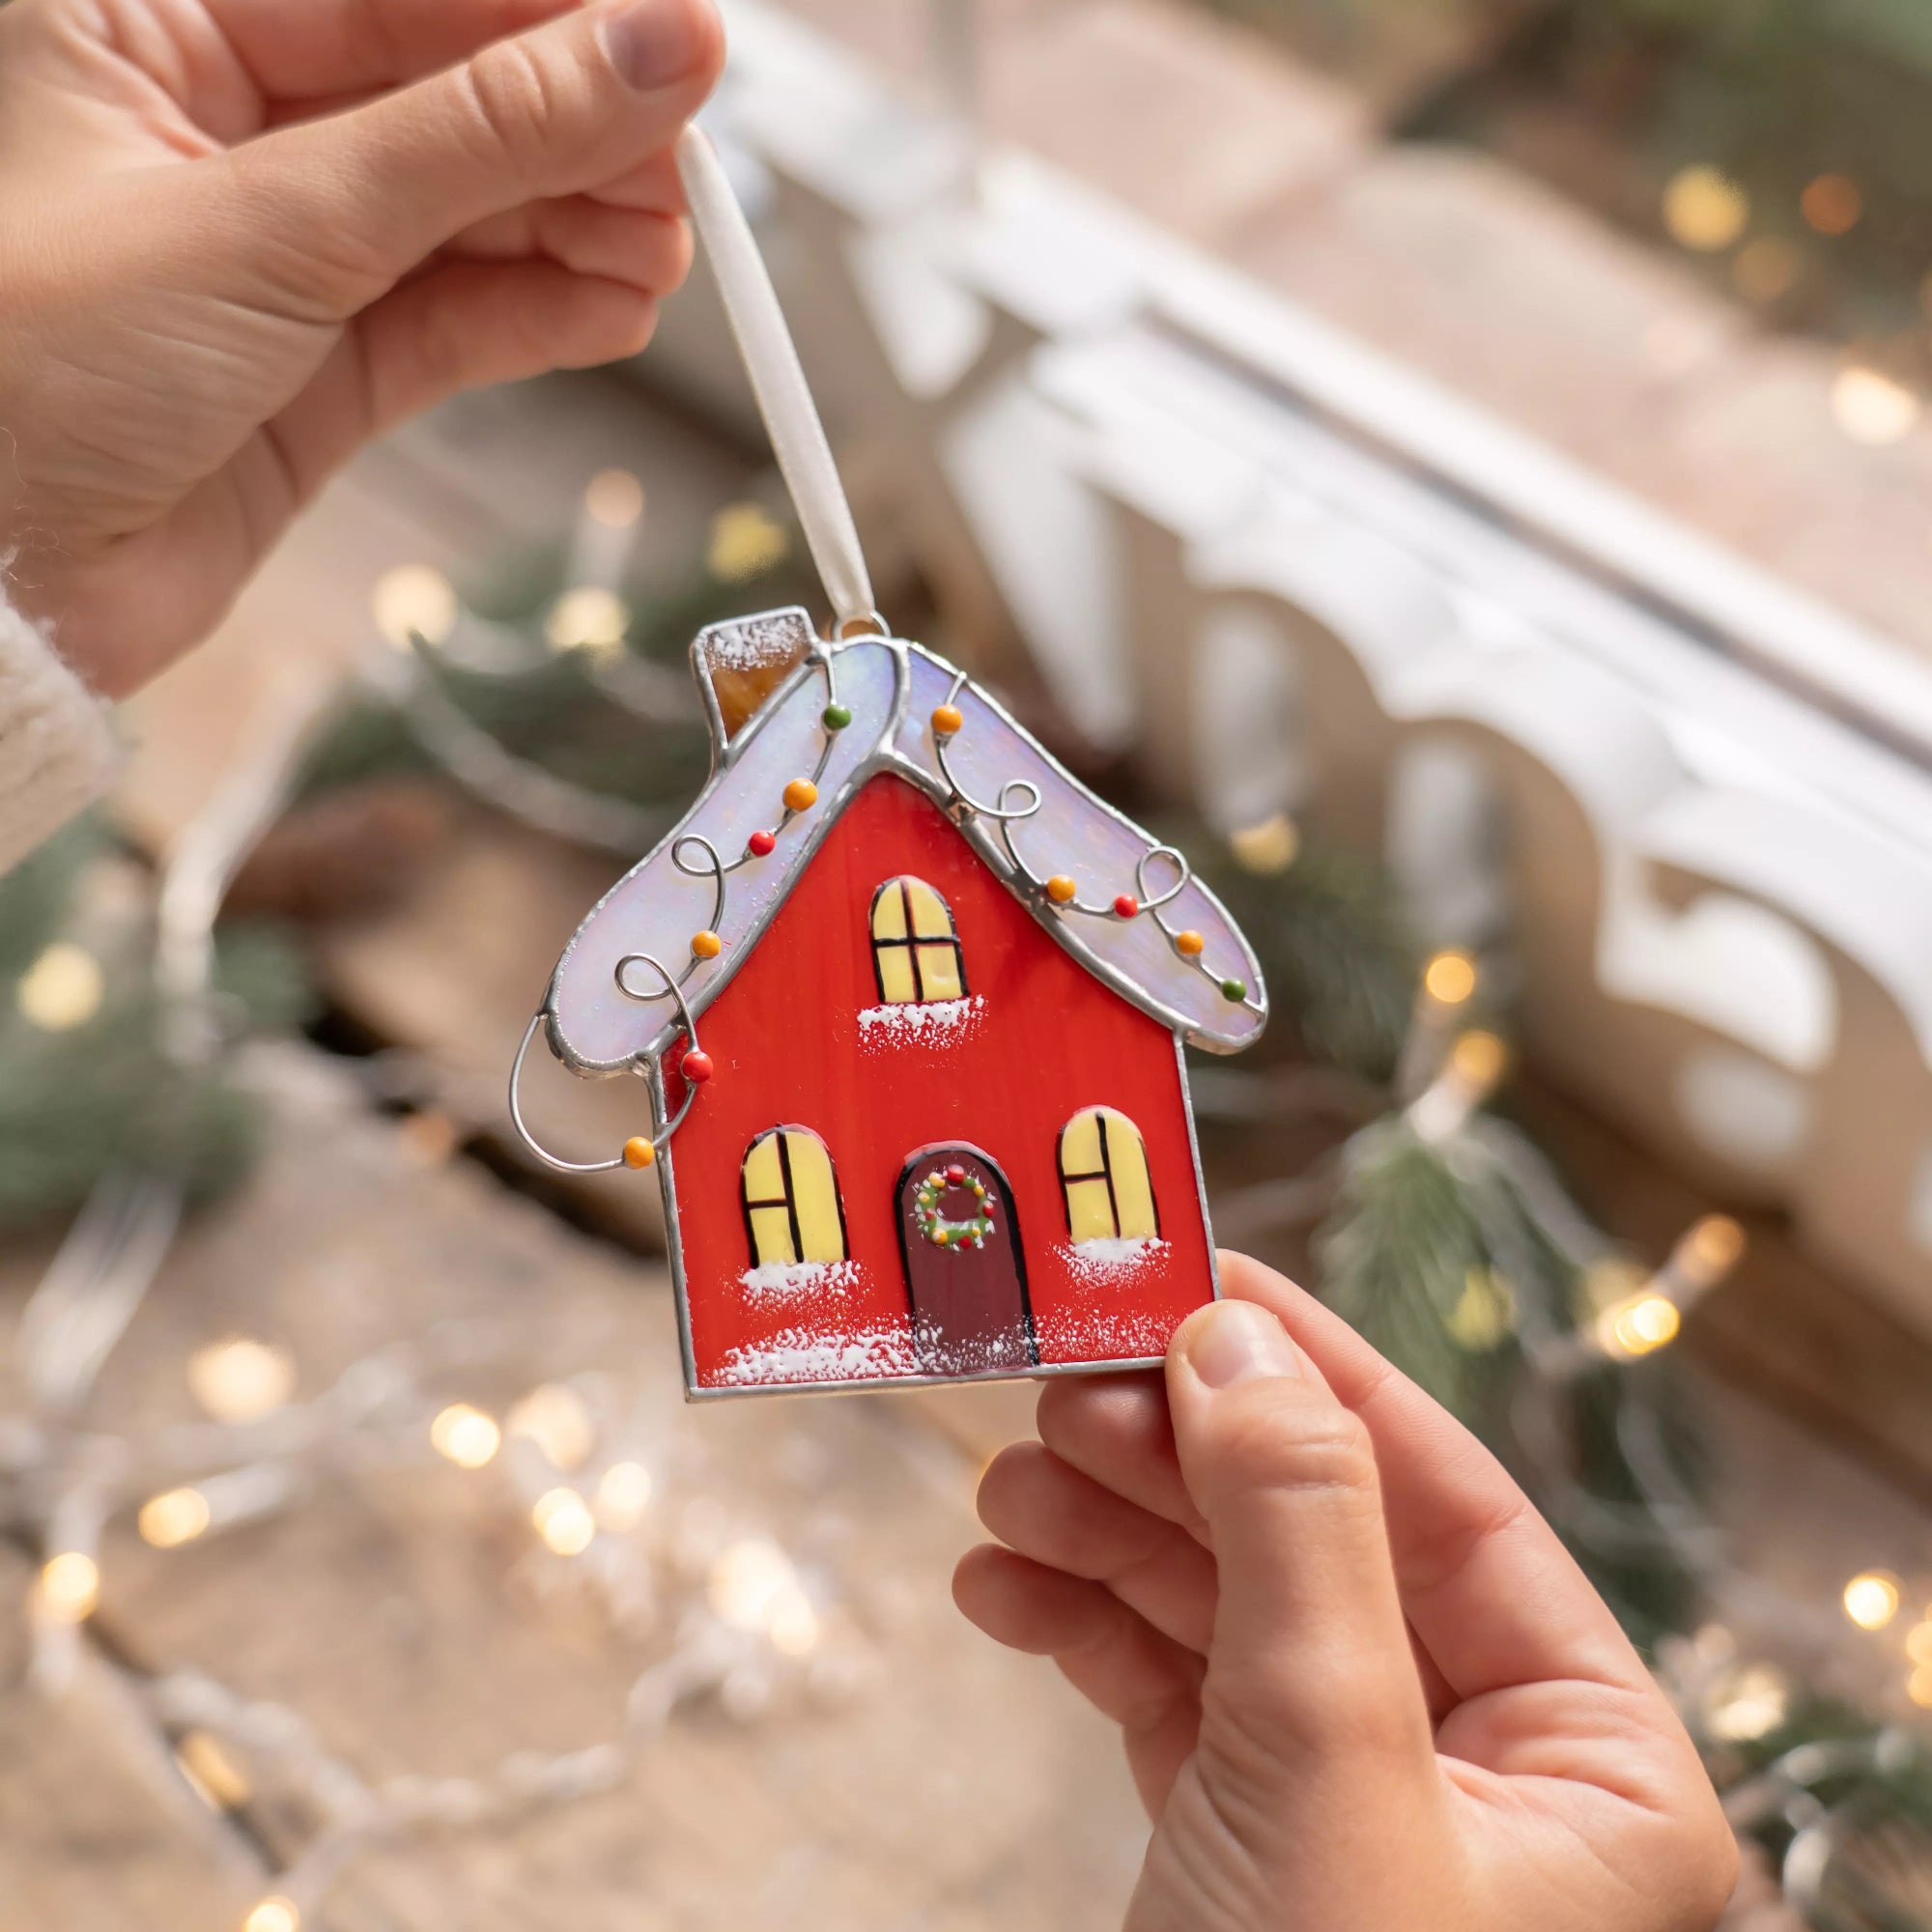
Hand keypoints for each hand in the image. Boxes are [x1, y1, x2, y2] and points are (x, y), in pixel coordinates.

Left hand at [0, 0, 723, 694]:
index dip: (547, 15)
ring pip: (469, 212)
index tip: (675, 35)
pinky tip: (614, 308)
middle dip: (577, 132)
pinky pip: (459, 317)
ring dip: (579, 230)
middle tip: (682, 166)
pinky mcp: (323, 368)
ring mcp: (280, 254)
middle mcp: (217, 124)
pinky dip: (543, 315)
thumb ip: (478, 138)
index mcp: (148, 19)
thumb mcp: (274, 226)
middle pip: (448, 96)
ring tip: (662, 254)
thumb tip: (647, 50)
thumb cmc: (24, 372)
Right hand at [957, 1254, 1737, 1931]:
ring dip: (1107, 1533)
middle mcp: (1484, 1780)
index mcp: (1596, 1771)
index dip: (1320, 1374)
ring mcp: (1352, 1808)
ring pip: (1227, 1607)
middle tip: (1059, 1382)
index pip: (1455, 1501)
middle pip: (1320, 1540)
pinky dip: (1081, 1625)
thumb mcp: (1330, 1766)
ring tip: (1004, 1490)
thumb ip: (1299, 1531)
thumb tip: (1237, 1337)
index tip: (1196, 1279)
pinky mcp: (1242, 1842)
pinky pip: (1166, 1690)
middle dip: (1179, 1458)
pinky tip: (1001, 1583)